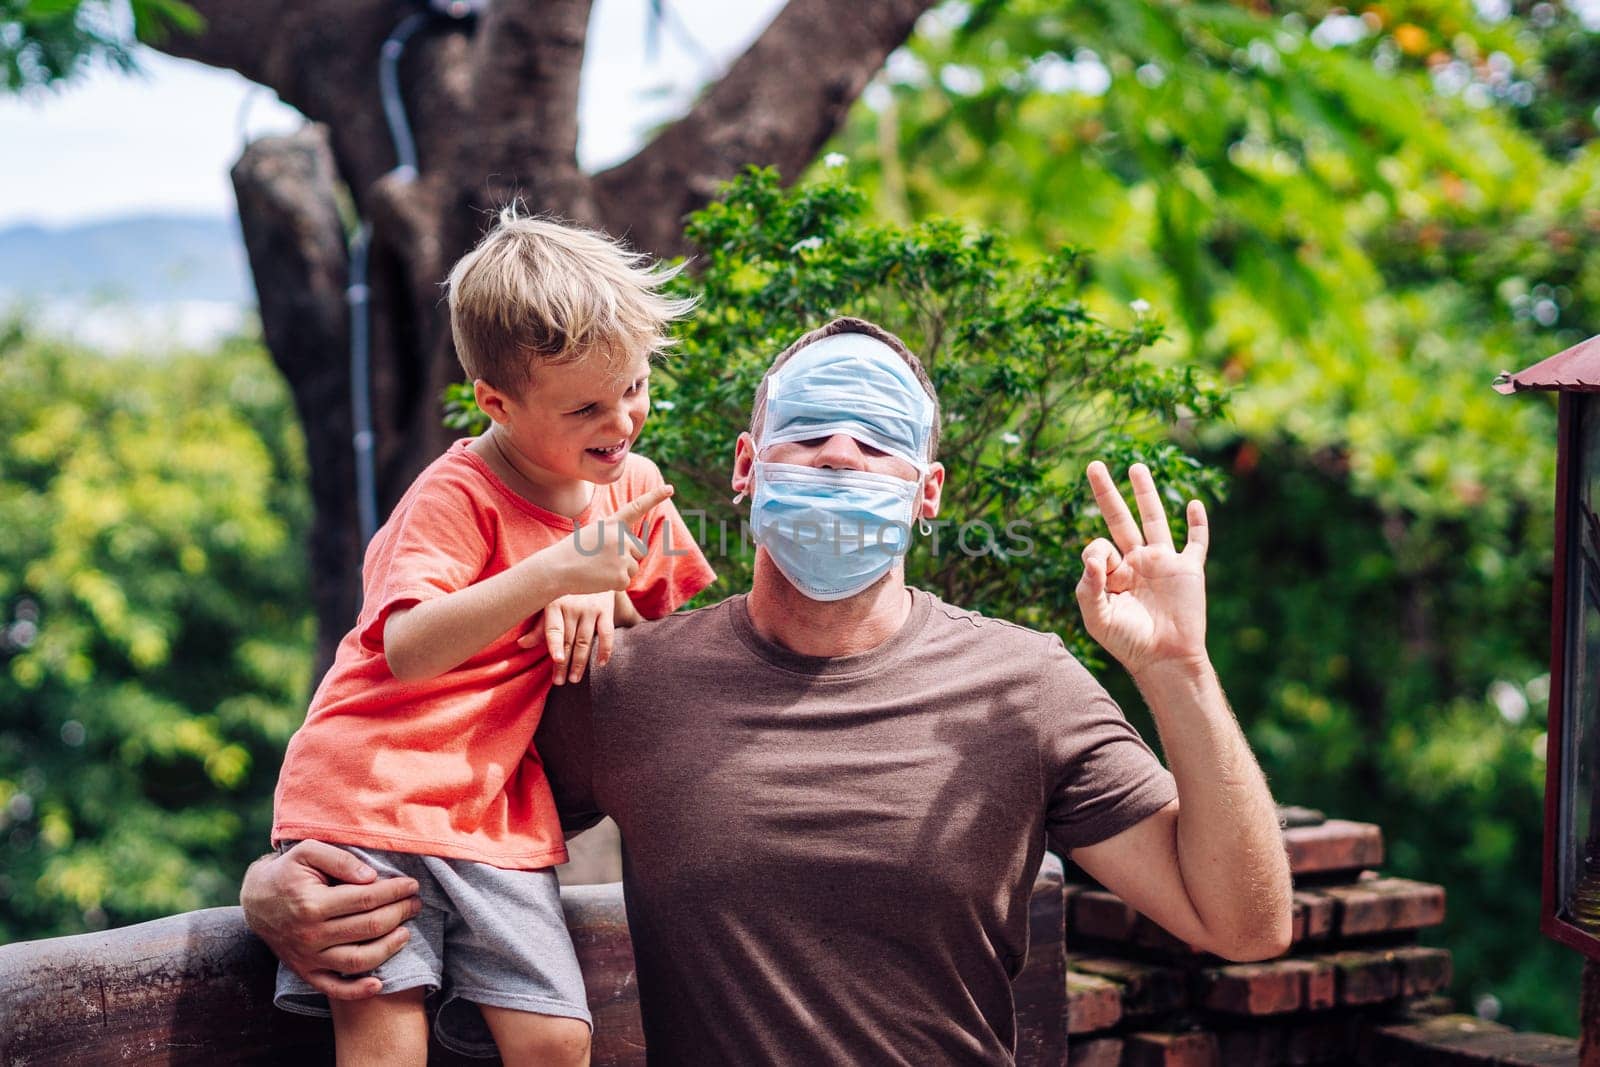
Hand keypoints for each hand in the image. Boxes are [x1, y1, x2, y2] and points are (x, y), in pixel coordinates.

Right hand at [240, 841, 420, 999]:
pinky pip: (334, 989)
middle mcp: (310, 935)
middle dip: (399, 913)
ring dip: (389, 947)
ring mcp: (308, 958)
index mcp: (312, 904)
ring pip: (358, 960)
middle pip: (368, 928)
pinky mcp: (306, 972)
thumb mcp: (308, 851)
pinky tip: (379, 983)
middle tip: (415, 903)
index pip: (366, 899)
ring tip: (406, 932)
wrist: (256, 899)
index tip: (411, 885)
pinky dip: (358, 991)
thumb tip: (371, 877)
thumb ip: (340, 859)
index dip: (394, 891)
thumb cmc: (288, 872)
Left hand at [521, 591, 614, 683]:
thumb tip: (521, 645)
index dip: (555, 644)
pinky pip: (607, 633)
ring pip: (585, 641)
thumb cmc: (565, 591)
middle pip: (568, 640)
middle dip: (564, 663)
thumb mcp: (550, 603)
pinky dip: (605, 649)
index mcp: (555, 604)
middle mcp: (573, 607)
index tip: (557, 660)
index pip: (554, 628)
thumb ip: (540, 626)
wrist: (591, 567)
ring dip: (580, 662)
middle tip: (560, 682)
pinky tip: (601, 664)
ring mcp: (591, 609)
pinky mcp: (606, 610)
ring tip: (574, 679)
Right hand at [532, 484, 672, 595]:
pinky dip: (613, 584)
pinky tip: (598, 579)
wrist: (557, 569)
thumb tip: (634, 552)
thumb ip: (614, 536)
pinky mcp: (622, 576)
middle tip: (602, 560)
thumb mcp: (593, 534)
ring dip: (619, 571)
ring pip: (633, 567)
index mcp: (612, 524)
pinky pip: (625, 582)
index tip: (670, 488)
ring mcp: (623, 557)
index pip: (637, 507)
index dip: (655, 496)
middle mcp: (621, 538)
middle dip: (626, 557)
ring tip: (597, 568)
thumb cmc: (571, 553)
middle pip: (638, 550)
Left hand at [1076, 461, 1208, 675]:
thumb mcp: (1097, 617)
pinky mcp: (1188, 569)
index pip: (1099, 544)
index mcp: (1113, 573)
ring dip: (1146, 493)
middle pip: (1120, 518)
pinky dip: (1197, 524)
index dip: (1098, 553)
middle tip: (1094, 466)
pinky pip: (1196, 542)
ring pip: (1154, 519)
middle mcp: (1136, 562)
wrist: (1164, 659)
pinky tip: (1194, 505)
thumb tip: (1093, 553)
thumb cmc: (1127, 642)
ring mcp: (1163, 563)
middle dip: (1107, 493)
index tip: (1106, 573)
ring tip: (1136, 466)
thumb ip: (1088, 585)